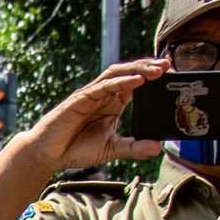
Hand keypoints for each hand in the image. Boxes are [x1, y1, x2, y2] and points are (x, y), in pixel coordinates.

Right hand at [30, 59, 170, 172]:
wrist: (48, 155)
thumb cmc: (76, 149)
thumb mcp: (111, 150)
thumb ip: (134, 148)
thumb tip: (157, 148)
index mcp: (113, 103)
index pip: (136, 84)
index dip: (152, 77)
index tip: (172, 74)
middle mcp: (104, 94)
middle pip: (129, 73)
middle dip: (149, 67)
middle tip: (169, 65)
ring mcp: (92, 94)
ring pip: (118, 74)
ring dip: (138, 70)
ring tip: (157, 70)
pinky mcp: (81, 98)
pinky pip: (104, 86)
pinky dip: (121, 82)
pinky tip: (137, 81)